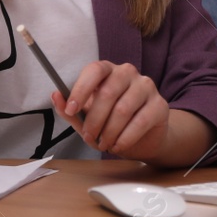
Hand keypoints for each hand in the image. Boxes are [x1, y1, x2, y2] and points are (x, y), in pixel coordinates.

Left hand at [54, 60, 169, 160]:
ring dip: (109, 132)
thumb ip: (70, 109)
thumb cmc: (111, 123)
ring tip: (104, 144)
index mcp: (107, 70)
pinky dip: (125, 138)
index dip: (81, 89)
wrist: (143, 138)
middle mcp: (127, 73)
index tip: (71, 109)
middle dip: (94, 120)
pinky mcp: (160, 105)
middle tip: (89, 137)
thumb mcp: (86, 117)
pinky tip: (118, 146)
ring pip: (123, 110)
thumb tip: (55, 96)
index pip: (94, 70)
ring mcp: (146, 87)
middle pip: (107, 93)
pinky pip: (140, 121)